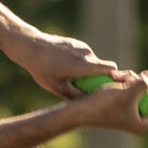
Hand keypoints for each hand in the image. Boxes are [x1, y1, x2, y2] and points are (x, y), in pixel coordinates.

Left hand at [4, 27, 120, 99]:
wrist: (31, 46)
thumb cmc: (43, 70)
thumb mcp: (57, 88)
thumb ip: (74, 96)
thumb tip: (88, 104)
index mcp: (85, 65)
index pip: (110, 68)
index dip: (116, 77)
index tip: (113, 86)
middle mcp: (86, 54)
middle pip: (101, 67)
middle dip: (98, 77)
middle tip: (88, 88)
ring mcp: (81, 46)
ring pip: (91, 61)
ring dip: (87, 69)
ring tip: (72, 77)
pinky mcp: (76, 43)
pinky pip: (83, 55)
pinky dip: (79, 62)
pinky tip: (65, 67)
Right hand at [70, 70, 147, 132]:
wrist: (81, 109)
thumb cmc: (103, 105)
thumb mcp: (126, 93)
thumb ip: (143, 85)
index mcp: (143, 124)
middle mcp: (139, 119)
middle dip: (142, 83)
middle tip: (130, 78)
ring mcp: (131, 111)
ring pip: (141, 90)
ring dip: (132, 79)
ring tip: (119, 77)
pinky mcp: (122, 104)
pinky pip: (131, 89)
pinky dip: (125, 81)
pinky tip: (116, 77)